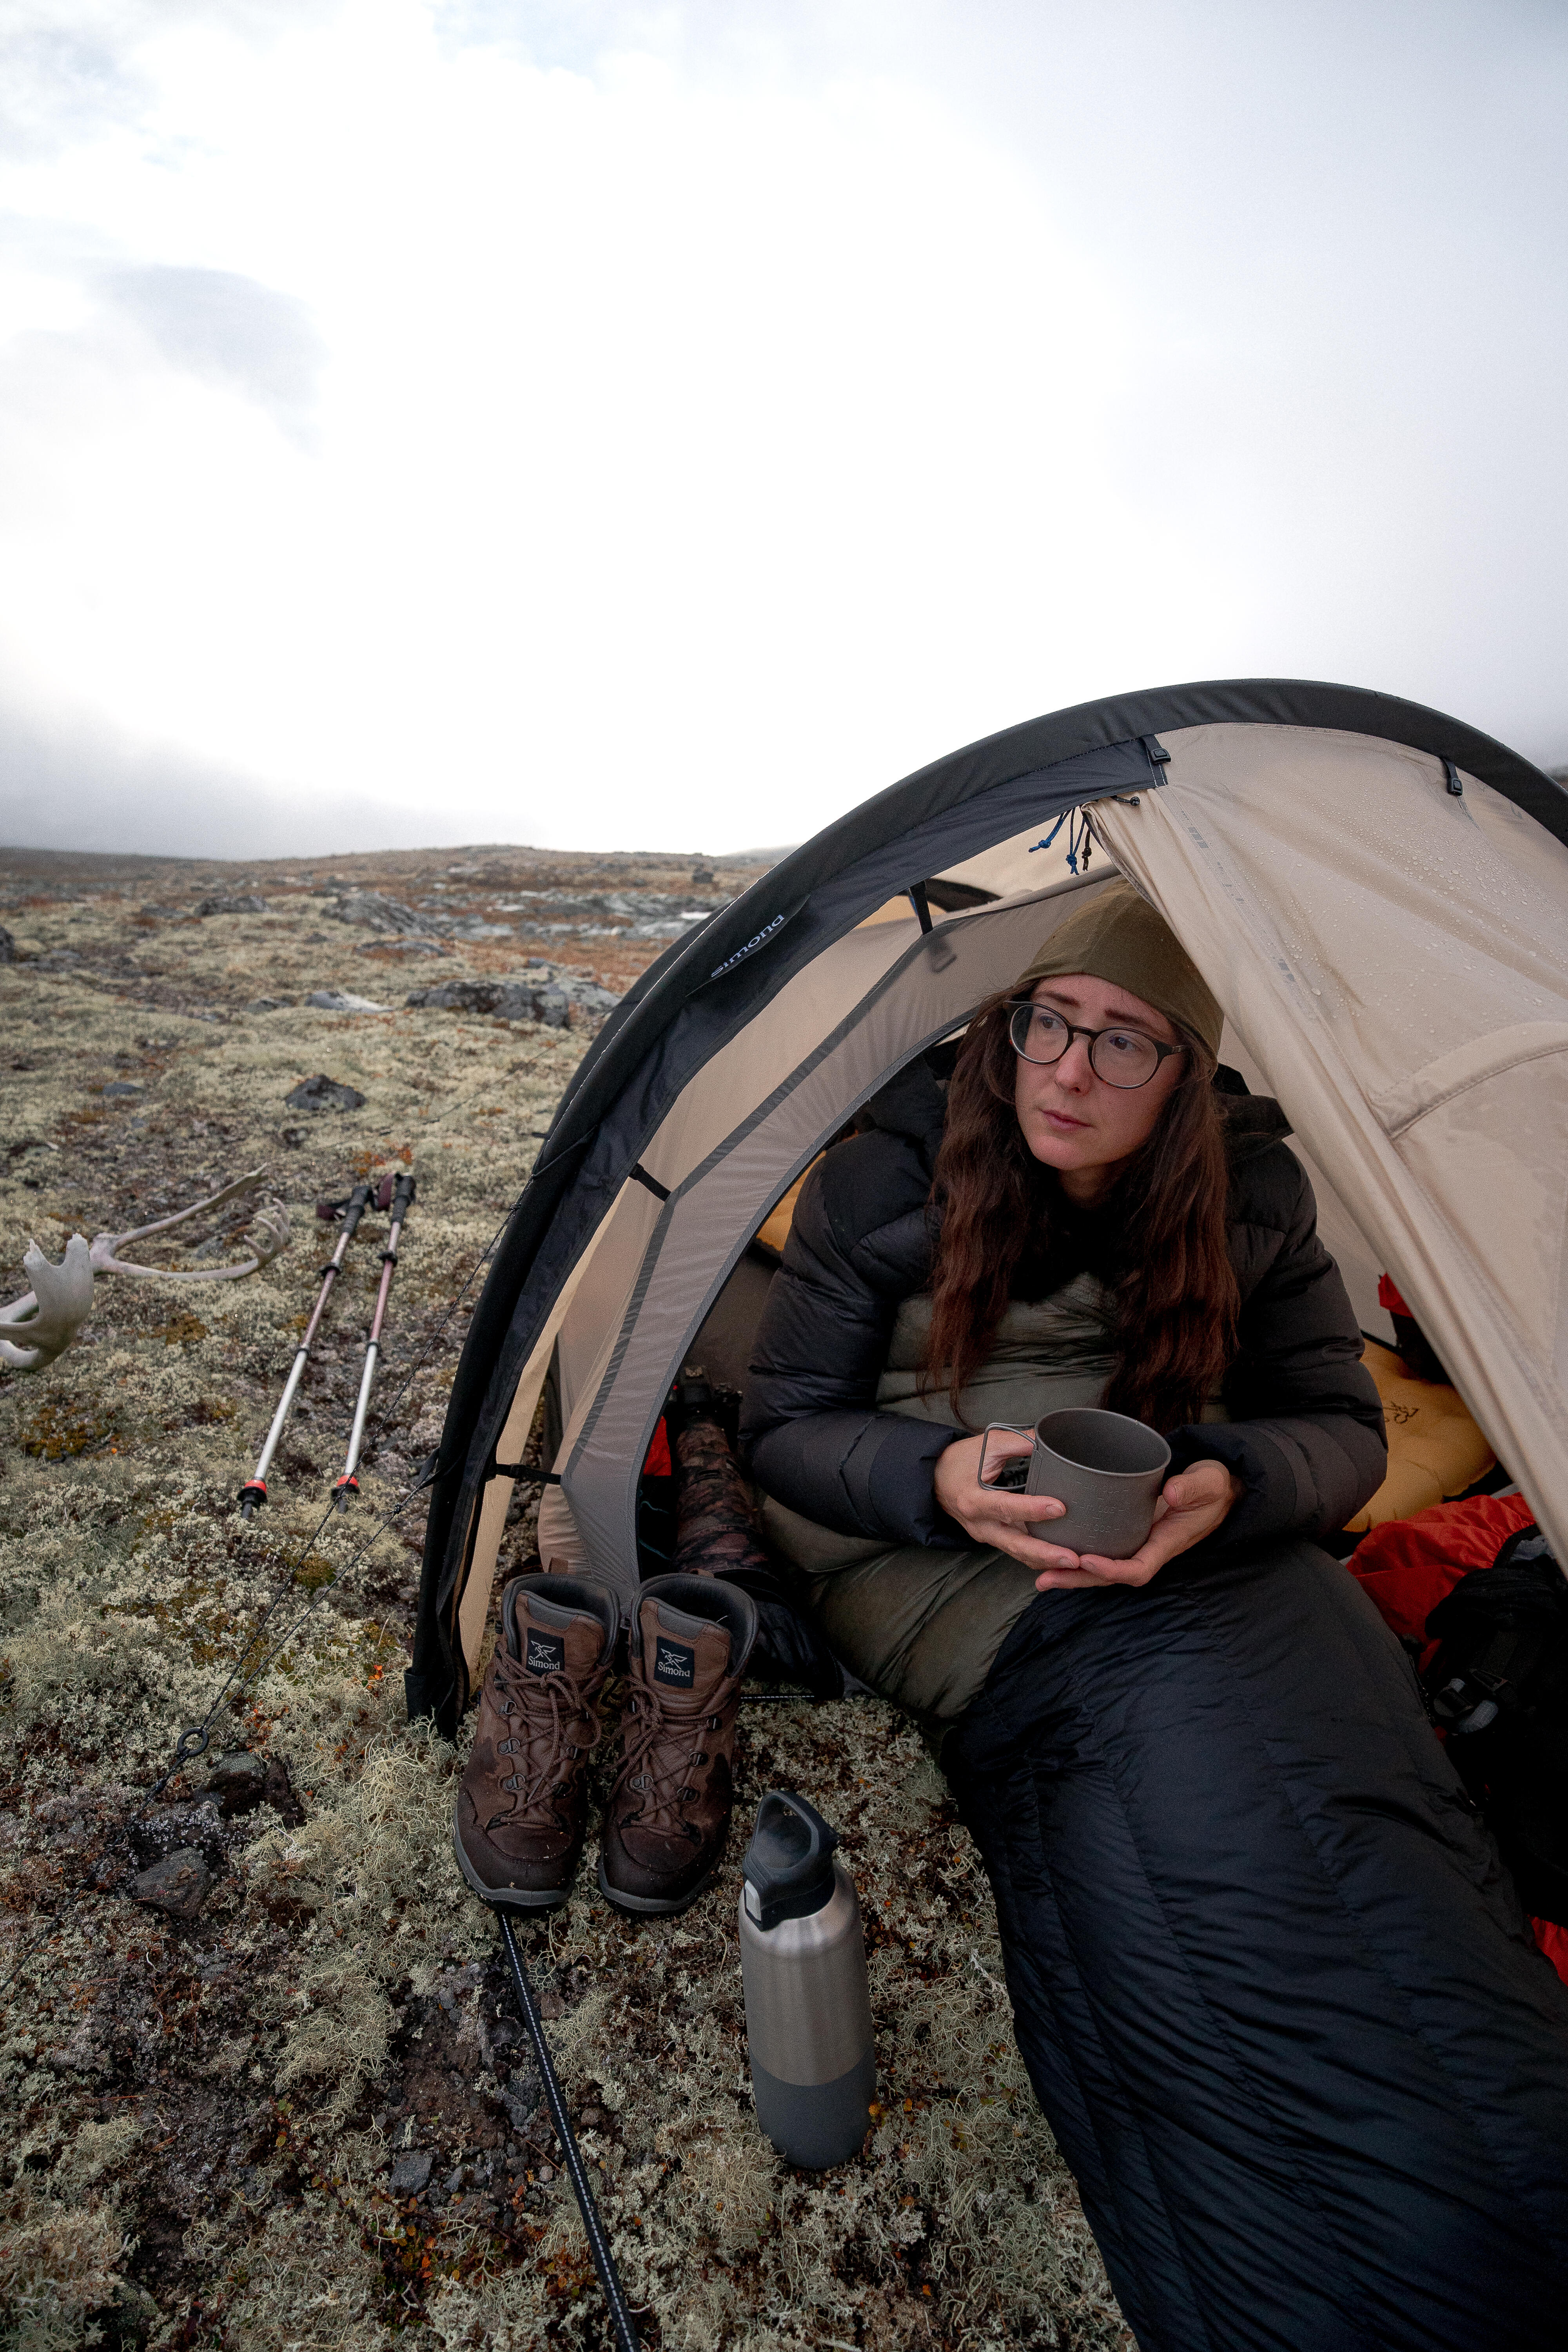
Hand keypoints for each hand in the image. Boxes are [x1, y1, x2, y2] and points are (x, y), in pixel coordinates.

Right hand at [933, 1428, 1080, 1575]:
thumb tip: (1048, 1439)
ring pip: (1018, 1553)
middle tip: (1073, 1558)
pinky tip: (1060, 1560)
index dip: (1032, 1509)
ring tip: (1074, 1564)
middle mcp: (979, 1524)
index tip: (1059, 1508)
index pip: (1005, 1507)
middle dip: (1045, 1553)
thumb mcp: (986, 1445)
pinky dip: (1039, 1558)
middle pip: (1014, 1544)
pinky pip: (1017, 1552)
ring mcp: (986, 1535)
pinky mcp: (993, 1539)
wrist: (934, 1481)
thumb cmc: (959, 1461)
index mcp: (973, 1500)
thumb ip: (1018, 1442)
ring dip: (1046, 1561)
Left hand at [1031, 1457, 1244, 1592]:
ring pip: (1102, 1566)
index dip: (1113, 1570)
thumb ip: (1193, 1487)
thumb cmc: (1213, 1487)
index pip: (1138, 1568)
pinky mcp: (1129, 1530)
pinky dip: (1078, 1554)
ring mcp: (1138, 1541)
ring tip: (1040, 1573)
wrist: (1218, 1489)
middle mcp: (1149, 1548)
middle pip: (1111, 1575)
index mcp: (1167, 1542)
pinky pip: (1103, 1549)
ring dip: (1072, 1571)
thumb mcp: (1210, 1482)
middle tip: (1045, 1578)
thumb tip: (1171, 1492)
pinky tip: (1053, 1548)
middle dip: (1079, 1579)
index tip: (1087, 1561)